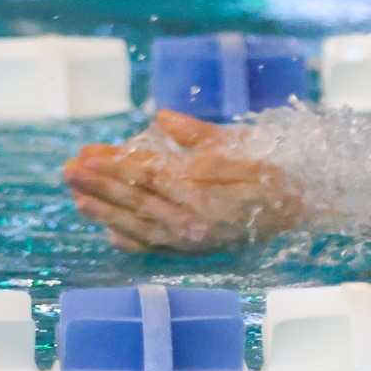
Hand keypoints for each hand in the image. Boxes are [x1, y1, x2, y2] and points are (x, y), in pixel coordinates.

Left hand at [64, 111, 297, 253]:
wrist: (304, 210)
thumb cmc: (274, 173)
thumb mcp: (242, 145)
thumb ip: (200, 135)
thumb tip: (162, 118)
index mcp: (200, 192)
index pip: (145, 175)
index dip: (112, 165)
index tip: (85, 154)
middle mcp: (190, 222)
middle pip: (134, 201)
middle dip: (98, 186)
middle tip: (67, 171)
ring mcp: (191, 241)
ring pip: (138, 226)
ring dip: (105, 213)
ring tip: (77, 200)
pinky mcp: (197, 251)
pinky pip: (158, 249)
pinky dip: (134, 242)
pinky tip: (112, 236)